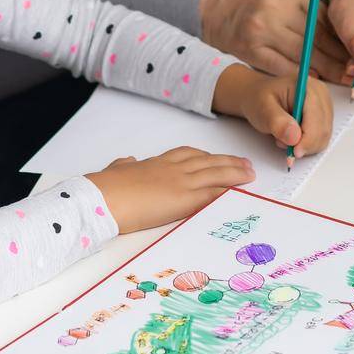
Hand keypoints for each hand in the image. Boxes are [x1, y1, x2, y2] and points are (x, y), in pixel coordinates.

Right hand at [85, 147, 255, 232]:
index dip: (203, 156)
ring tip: (250, 174)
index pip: (185, 155)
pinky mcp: (185, 198)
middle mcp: (172, 169)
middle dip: (227, 162)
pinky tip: (239, 193)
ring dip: (235, 173)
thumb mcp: (115, 171)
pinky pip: (212, 194)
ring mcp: (180, 182)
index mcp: (155, 163)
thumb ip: (124, 166)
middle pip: (207, 161)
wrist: (104, 196)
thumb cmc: (105, 187)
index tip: (214, 157)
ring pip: (215, 174)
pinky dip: (227, 192)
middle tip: (244, 164)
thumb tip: (126, 161)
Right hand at [197, 0, 350, 82]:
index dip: (345, 41)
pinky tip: (313, 79)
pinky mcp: (251, 48)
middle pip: (318, 39)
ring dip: (325, 70)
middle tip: (353, 72)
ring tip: (339, 79)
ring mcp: (262, 28)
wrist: (211, 2)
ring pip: (304, 56)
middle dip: (338, 59)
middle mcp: (278, 5)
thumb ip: (310, 7)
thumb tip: (343, 35)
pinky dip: (301, 75)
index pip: (327, 19)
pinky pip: (284, 67)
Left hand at [211, 62, 333, 160]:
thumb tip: (294, 137)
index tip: (294, 152)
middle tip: (283, 144)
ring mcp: (324, 107)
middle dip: (304, 144)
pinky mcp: (323, 118)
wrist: (258, 96)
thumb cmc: (259, 98)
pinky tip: (291, 138)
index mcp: (308, 87)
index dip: (308, 138)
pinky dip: (306, 145)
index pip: (316, 118)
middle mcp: (321, 95)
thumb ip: (277, 122)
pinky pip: (320, 139)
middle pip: (322, 130)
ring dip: (304, 145)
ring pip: (323, 138)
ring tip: (283, 137)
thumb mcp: (262, 108)